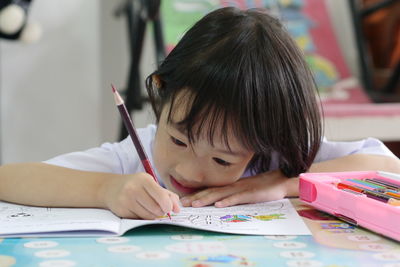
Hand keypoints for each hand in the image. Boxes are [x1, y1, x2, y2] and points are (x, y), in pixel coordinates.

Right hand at [102, 173, 179, 218]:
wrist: (111, 188)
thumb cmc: (136, 186)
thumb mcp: (151, 184)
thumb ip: (167, 194)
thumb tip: (177, 209)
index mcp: (145, 180)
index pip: (161, 196)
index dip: (168, 206)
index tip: (169, 209)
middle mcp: (134, 188)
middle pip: (156, 208)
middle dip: (161, 212)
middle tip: (160, 210)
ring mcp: (126, 199)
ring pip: (148, 216)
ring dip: (152, 216)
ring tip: (149, 209)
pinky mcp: (121, 210)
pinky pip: (139, 219)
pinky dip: (142, 218)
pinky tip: (139, 210)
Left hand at [180, 170, 294, 207]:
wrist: (279, 180)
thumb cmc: (262, 188)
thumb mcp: (244, 191)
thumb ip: (232, 195)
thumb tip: (219, 202)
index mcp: (230, 186)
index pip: (210, 190)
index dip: (196, 195)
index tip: (183, 200)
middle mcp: (232, 186)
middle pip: (211, 191)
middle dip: (196, 197)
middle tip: (182, 204)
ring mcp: (241, 189)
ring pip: (221, 194)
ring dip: (206, 199)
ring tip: (195, 204)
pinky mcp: (250, 194)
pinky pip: (237, 198)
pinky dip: (227, 201)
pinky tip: (219, 205)